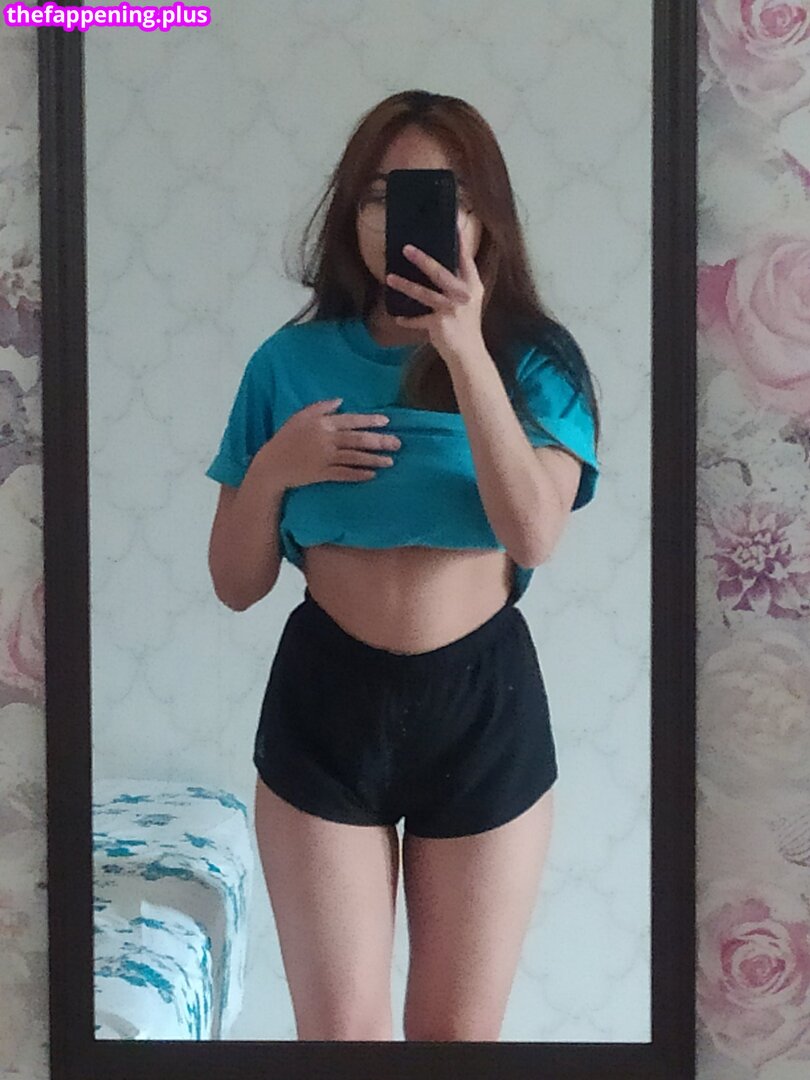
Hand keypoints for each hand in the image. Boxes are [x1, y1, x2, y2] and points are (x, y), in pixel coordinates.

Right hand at [259, 398, 400, 488]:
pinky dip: (358, 474)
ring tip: (390, 461)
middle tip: (398, 443)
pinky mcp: (322, 474)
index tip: (386, 421)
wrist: (271, 464)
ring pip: (354, 457)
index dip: (369, 421)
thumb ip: (320, 407)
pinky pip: (344, 474)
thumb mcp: (300, 417)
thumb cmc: (285, 438)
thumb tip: (340, 401)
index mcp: (322, 424)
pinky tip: (372, 475)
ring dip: (373, 459)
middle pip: (357, 439)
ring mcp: (324, 458)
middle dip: (379, 441)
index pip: (350, 420)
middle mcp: (325, 439)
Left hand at [385, 221, 484, 365]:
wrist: (469, 353)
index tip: (453, 225)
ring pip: (424, 293)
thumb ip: (457, 284)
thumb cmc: (466, 324)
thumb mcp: (468, 300)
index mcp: (473, 285)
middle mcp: (463, 295)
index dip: (460, 243)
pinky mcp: (439, 324)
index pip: (466, 260)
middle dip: (422, 260)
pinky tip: (397, 318)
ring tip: (389, 278)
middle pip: (440, 272)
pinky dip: (408, 320)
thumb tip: (436, 266)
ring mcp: (451, 309)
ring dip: (405, 285)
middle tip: (406, 249)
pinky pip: (418, 319)